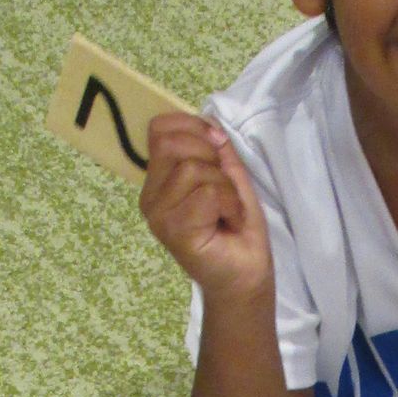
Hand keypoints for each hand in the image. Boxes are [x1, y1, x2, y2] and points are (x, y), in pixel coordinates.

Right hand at [140, 113, 272, 303]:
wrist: (245, 275)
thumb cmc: (236, 229)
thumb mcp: (229, 177)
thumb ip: (217, 150)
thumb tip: (209, 121)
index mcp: (159, 181)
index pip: (160, 130)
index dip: (192, 126)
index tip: (218, 145)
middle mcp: (151, 197)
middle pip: (173, 144)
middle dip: (210, 155)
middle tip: (225, 186)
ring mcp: (159, 215)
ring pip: (193, 168)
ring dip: (225, 186)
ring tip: (228, 210)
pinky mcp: (174, 231)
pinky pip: (207, 193)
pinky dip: (230, 203)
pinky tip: (229, 222)